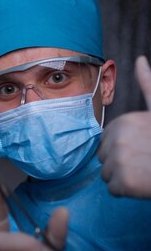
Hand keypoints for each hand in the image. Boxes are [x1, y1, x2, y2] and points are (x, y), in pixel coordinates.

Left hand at [99, 56, 150, 198]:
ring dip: (125, 178)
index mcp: (122, 122)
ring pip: (107, 176)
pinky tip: (145, 183)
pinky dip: (128, 192)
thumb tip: (139, 59)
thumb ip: (148, 84)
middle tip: (148, 161)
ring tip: (147, 171)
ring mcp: (120, 160)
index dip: (124, 151)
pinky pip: (114, 190)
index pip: (105, 144)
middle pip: (104, 160)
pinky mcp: (124, 181)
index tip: (145, 148)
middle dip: (122, 164)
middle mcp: (117, 138)